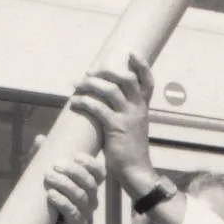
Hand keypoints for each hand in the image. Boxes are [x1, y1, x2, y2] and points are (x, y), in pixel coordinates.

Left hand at [38, 152, 103, 223]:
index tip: (75, 156)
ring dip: (65, 185)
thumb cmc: (42, 198)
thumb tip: (41, 139)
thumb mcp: (41, 175)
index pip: (98, 172)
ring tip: (49, 177)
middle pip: (90, 183)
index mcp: (87, 184)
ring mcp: (85, 213)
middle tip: (56, 165)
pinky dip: (63, 203)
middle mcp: (91, 198)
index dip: (90, 163)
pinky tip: (51, 195)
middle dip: (74, 172)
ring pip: (81, 196)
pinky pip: (74, 213)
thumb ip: (41, 158)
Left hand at [68, 53, 156, 183]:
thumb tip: (103, 97)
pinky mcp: (116, 128)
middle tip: (90, 72)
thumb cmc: (129, 148)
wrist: (135, 169)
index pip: (148, 81)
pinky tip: (75, 102)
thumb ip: (123, 110)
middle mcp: (138, 109)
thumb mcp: (132, 125)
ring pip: (111, 90)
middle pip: (126, 79)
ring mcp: (128, 118)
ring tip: (77, 84)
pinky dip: (85, 102)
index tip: (131, 53)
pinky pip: (98, 109)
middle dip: (106, 71)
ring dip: (91, 84)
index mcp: (143, 107)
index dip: (141, 65)